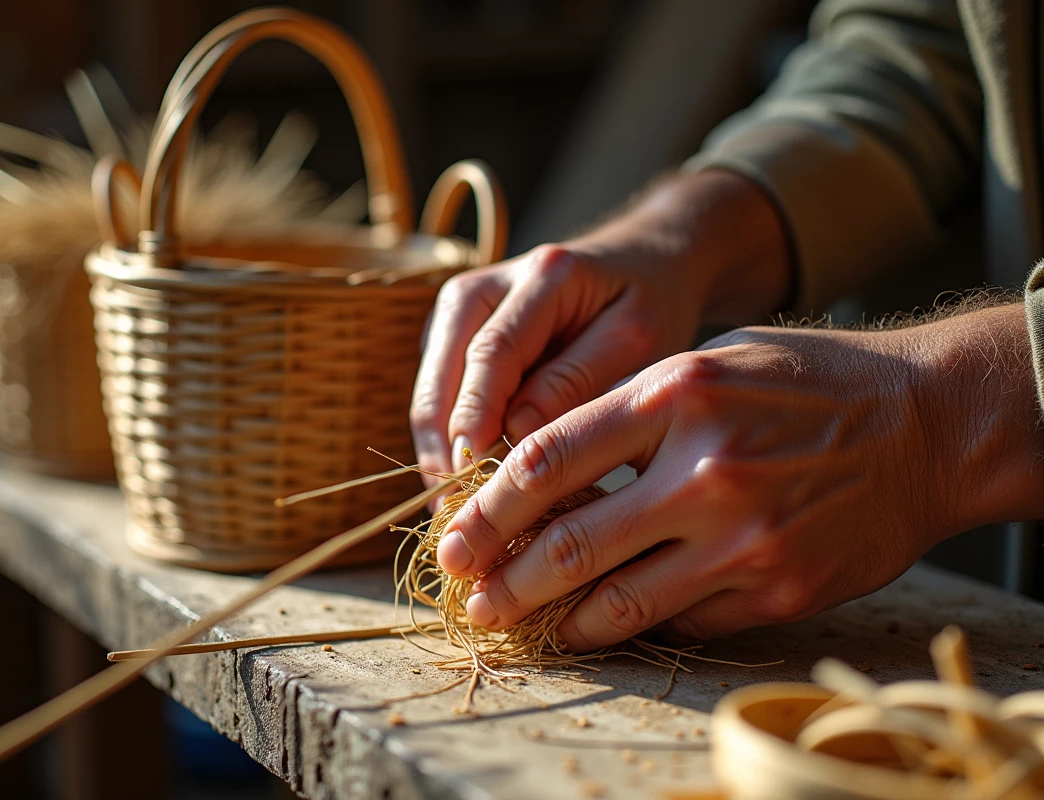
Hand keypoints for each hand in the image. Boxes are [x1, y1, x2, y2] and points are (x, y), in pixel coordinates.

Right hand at [410, 170, 790, 486]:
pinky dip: (447, 446)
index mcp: (539, 276)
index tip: (473, 479)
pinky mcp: (451, 340)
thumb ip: (577, 379)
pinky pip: (437, 400)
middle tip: (458, 519)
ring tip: (457, 519)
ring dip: (437, 456)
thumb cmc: (649, 304)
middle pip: (441, 377)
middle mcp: (483, 287)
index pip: (491, 353)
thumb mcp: (637, 337)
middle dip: (443, 451)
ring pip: (429, 395)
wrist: (641, 264)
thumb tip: (514, 434)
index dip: (476, 418)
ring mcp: (459, 313)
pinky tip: (466, 493)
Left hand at [435, 303, 1043, 649]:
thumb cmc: (808, 381)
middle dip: (501, 576)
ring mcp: (743, 537)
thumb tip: (538, 468)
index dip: (487, 507)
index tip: (452, 536)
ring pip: (617, 598)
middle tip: (465, 596)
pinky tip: (596, 623)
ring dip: (552, 617)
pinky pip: (679, 618)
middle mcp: (704, 469)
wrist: (927, 424)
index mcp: (675, 395)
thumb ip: (628, 409)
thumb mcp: (711, 360)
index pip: (548, 459)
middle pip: (568, 541)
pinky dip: (629, 622)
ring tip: (514, 622)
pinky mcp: (777, 587)